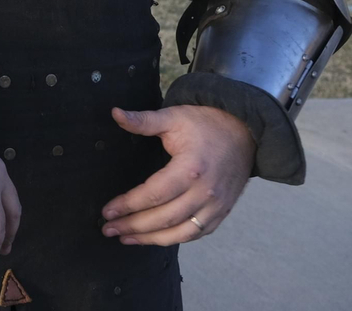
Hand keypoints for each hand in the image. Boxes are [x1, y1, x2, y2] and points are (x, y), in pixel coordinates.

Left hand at [99, 106, 253, 245]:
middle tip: (108, 229)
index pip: (154, 194)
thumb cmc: (205, 124)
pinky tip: (154, 239)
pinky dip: (174, 239)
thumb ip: (143, 120)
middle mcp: (205, 192)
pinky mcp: (222, 212)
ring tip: (126, 239)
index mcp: (191, 168)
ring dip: (151, 239)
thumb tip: (115, 113)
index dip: (128, 205)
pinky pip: (197, 233)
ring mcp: (216, 206)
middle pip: (165, 218)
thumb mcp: (173, 117)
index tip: (107, 211)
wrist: (244, 132)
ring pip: (181, 233)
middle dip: (134, 226)